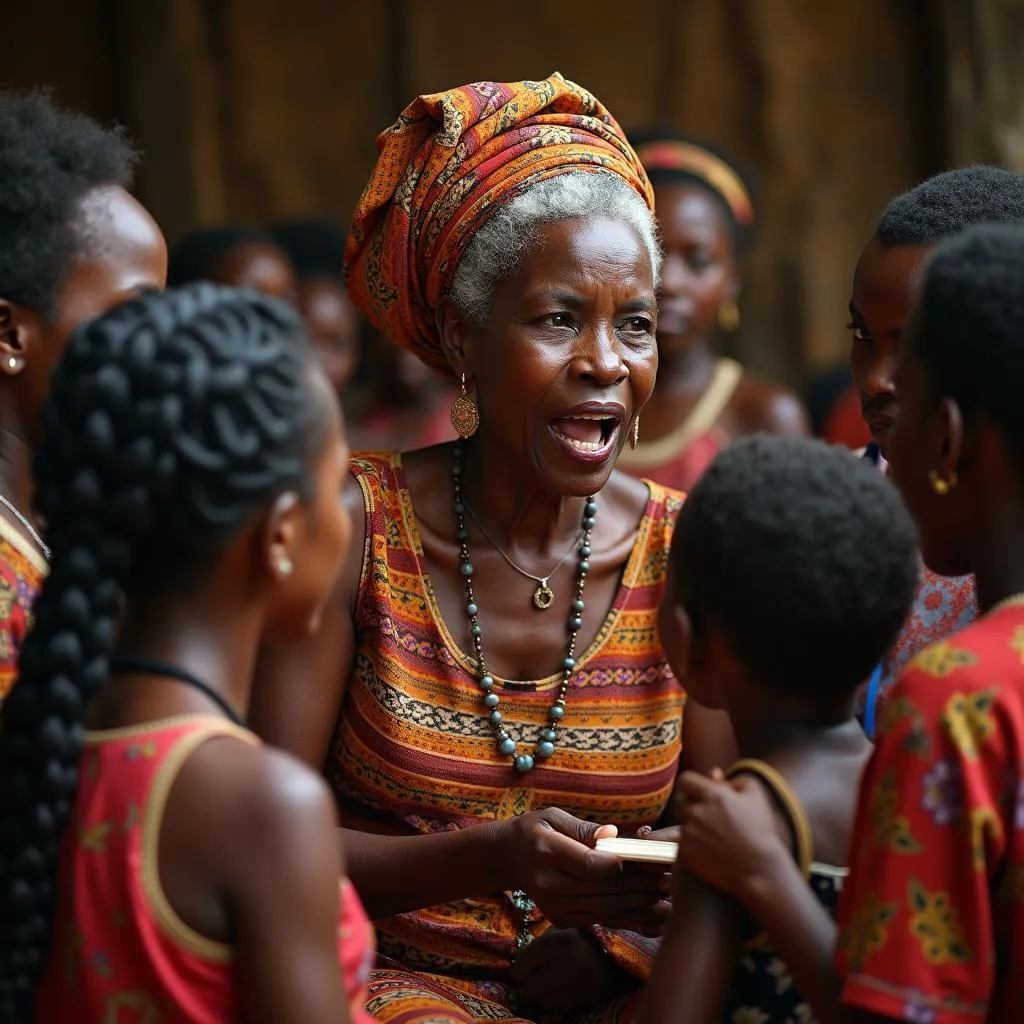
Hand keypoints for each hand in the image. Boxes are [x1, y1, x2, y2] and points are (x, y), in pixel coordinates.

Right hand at [504, 808, 670, 930]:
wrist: (509, 859)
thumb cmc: (535, 830)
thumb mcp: (553, 817)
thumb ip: (583, 828)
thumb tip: (614, 834)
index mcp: (545, 852)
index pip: (590, 865)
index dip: (621, 865)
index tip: (648, 858)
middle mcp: (548, 885)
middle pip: (603, 889)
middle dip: (640, 884)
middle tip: (670, 876)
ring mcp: (555, 908)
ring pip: (607, 907)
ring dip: (640, 902)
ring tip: (667, 892)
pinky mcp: (563, 920)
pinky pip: (602, 918)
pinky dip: (630, 915)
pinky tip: (651, 909)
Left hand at [510, 927, 622, 1013]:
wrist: (611, 955)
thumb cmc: (577, 938)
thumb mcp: (556, 931)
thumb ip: (536, 946)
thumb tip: (514, 964)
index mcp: (558, 942)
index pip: (521, 966)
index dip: (519, 967)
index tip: (524, 966)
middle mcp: (568, 966)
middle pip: (528, 989)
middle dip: (527, 984)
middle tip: (534, 976)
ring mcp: (577, 987)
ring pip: (540, 1002)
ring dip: (540, 994)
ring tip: (549, 982)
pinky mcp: (583, 1001)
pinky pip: (554, 1008)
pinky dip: (552, 1001)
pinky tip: (560, 989)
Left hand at [671, 771, 789, 899]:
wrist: (758, 869)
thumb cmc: (760, 830)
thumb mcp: (756, 794)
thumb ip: (734, 778)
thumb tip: (714, 774)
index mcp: (711, 794)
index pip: (685, 780)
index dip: (692, 785)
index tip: (700, 794)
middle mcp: (695, 811)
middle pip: (683, 803)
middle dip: (695, 808)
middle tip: (714, 821)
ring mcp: (687, 833)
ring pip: (683, 825)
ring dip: (694, 829)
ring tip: (716, 841)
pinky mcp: (683, 854)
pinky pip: (680, 846)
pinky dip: (691, 849)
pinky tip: (710, 854)